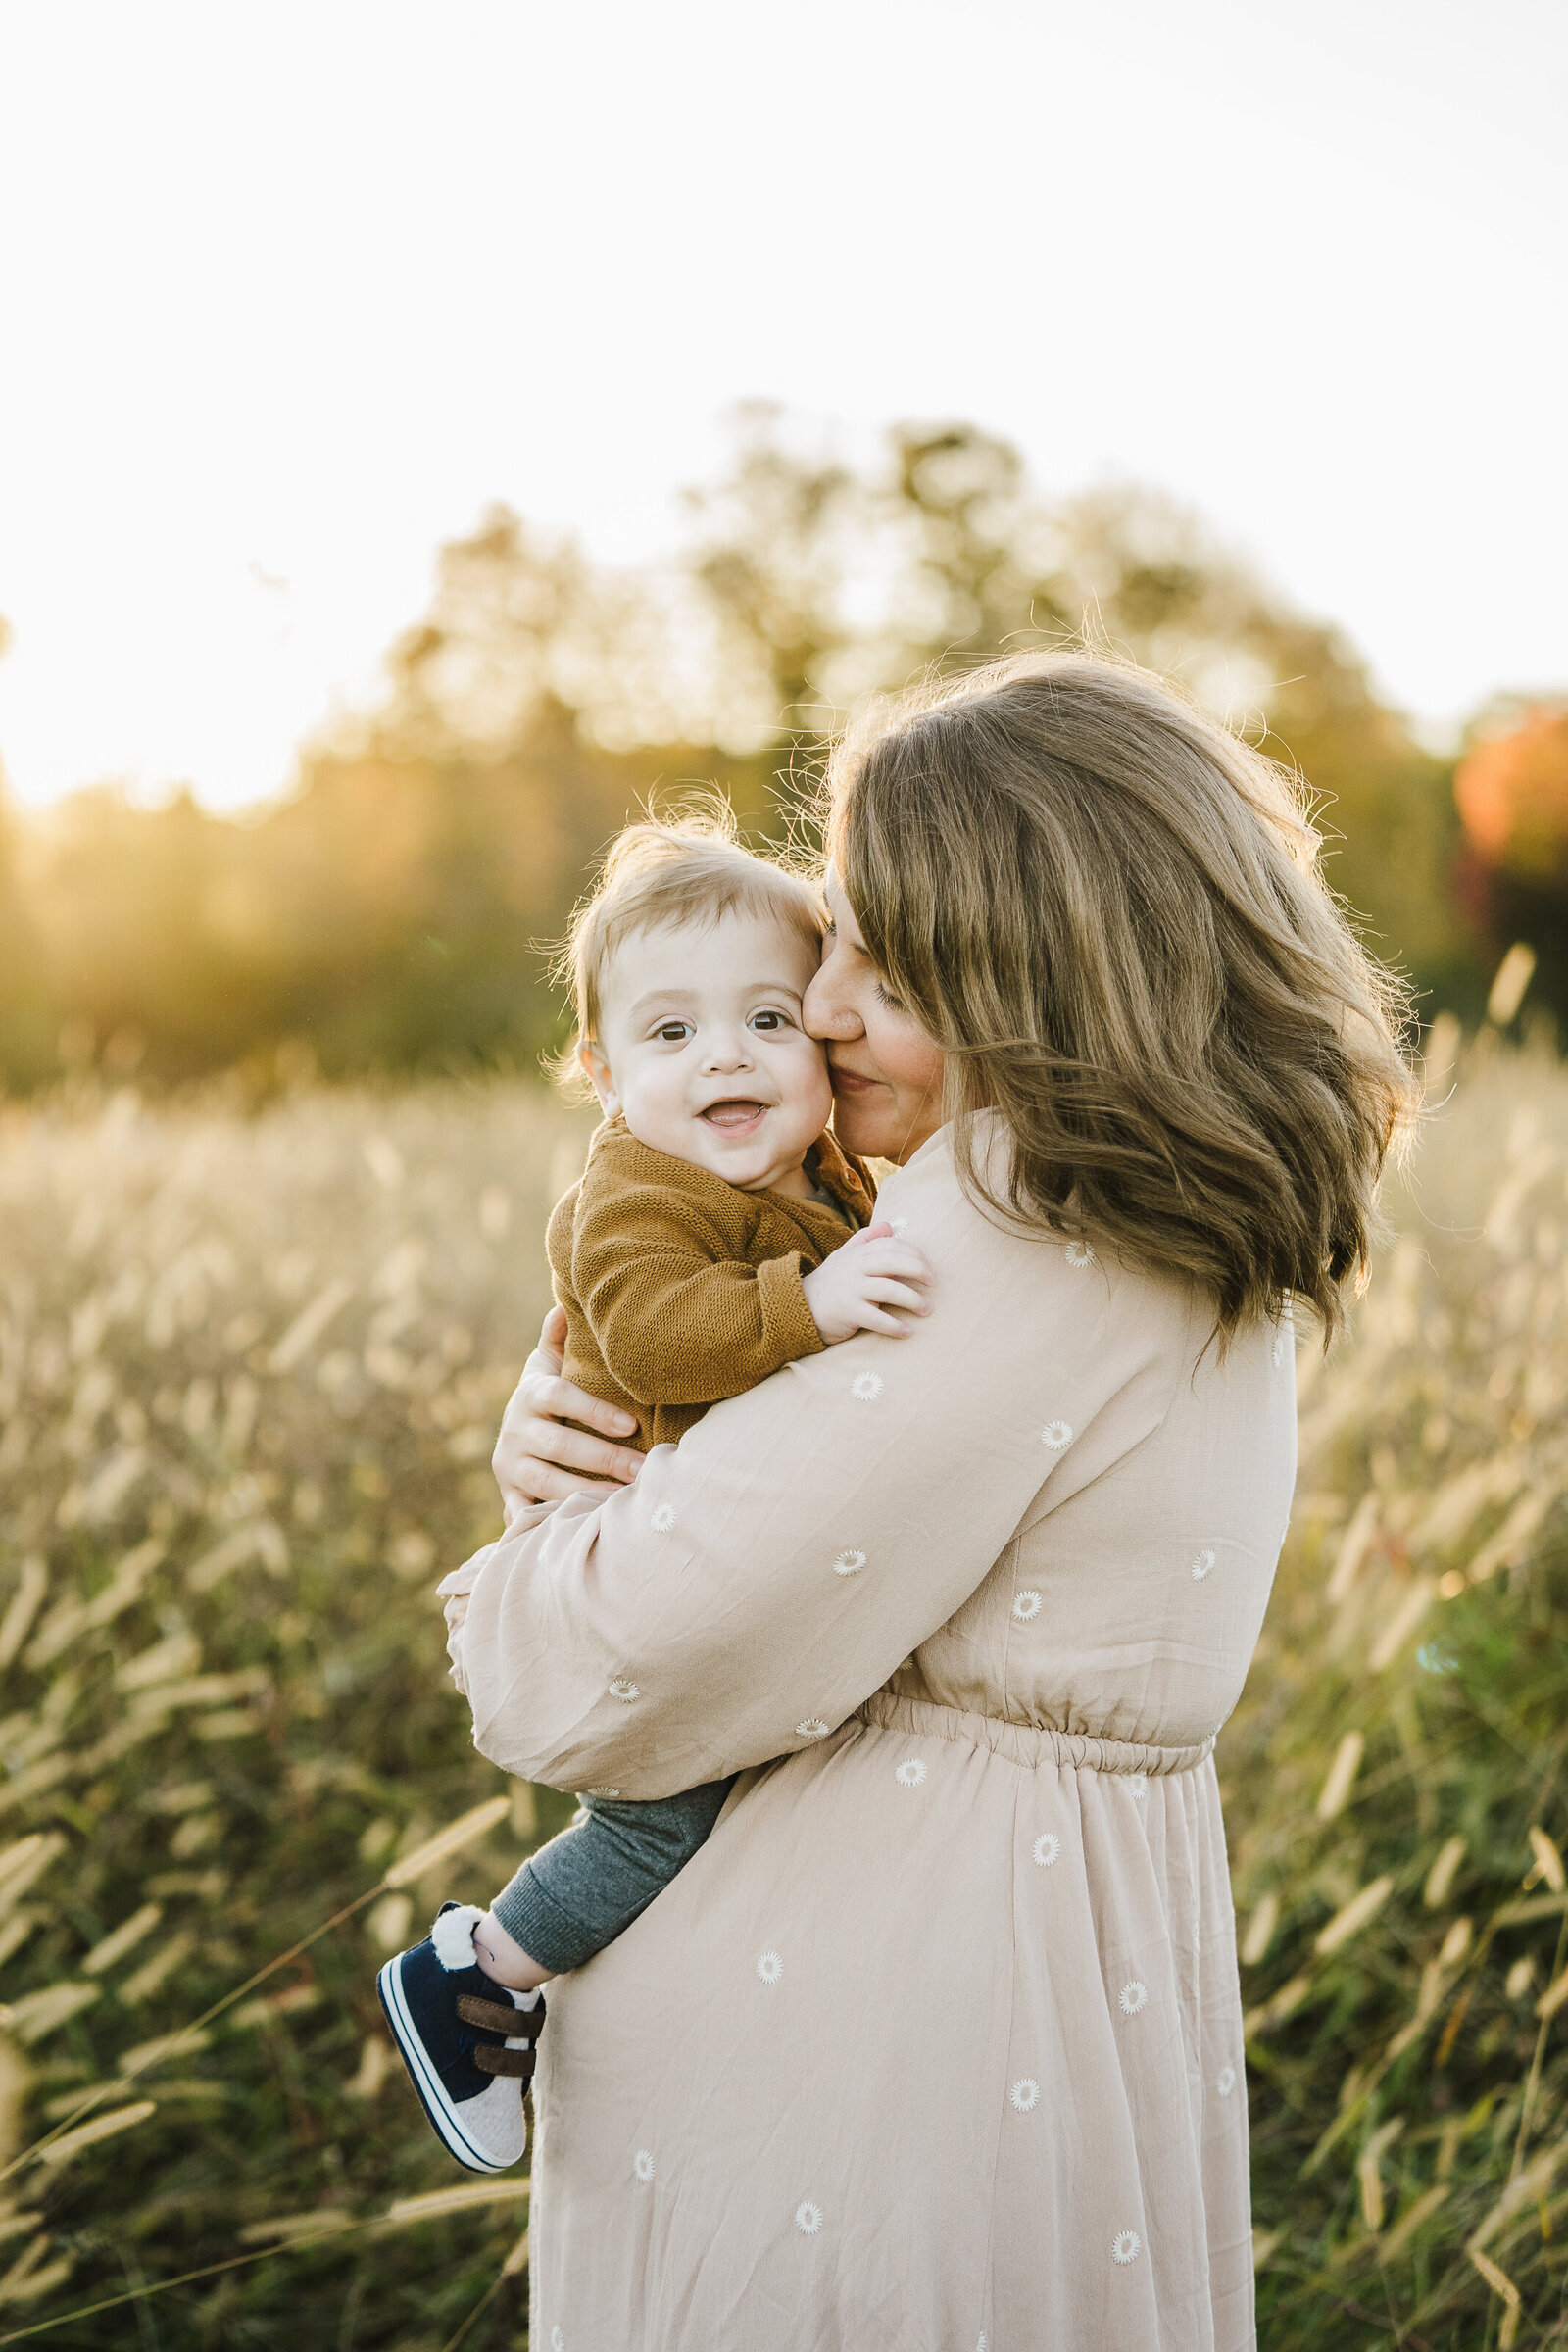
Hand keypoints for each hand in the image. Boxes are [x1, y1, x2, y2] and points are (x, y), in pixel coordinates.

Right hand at [493, 1306, 643, 1515]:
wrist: (513, 1438)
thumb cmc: (547, 1397)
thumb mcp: (548, 1366)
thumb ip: (557, 1338)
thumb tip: (564, 1304)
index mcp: (529, 1394)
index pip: (559, 1397)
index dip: (594, 1411)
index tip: (632, 1425)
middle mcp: (514, 1430)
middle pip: (558, 1444)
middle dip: (604, 1459)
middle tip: (644, 1470)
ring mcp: (509, 1466)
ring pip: (546, 1482)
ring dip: (587, 1492)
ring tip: (625, 1500)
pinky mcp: (509, 1497)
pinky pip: (526, 1514)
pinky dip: (548, 1523)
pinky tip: (582, 1528)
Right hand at [801, 1220, 933, 1344]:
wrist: (799, 1306)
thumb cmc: (829, 1282)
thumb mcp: (843, 1256)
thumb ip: (865, 1240)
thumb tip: (889, 1225)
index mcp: (857, 1254)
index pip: (890, 1245)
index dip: (913, 1253)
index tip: (928, 1265)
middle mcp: (854, 1268)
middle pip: (892, 1262)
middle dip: (917, 1269)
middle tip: (934, 1281)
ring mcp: (850, 1289)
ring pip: (887, 1290)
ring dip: (912, 1300)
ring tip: (927, 1309)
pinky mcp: (847, 1312)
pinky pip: (875, 1318)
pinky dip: (893, 1326)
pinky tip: (907, 1332)